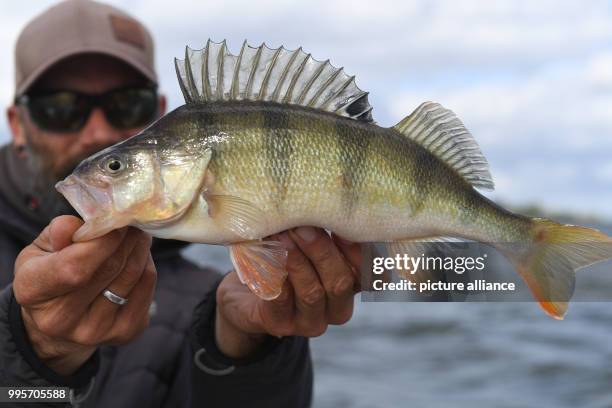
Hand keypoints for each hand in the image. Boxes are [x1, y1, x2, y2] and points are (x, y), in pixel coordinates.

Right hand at [13, 216, 156, 375]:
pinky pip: (146, 288)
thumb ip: (59, 233)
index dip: (102, 241)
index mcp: (32, 291)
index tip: (115, 220)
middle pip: (109, 268)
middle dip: (126, 238)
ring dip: (140, 249)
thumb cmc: (50, 273)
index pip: (74, 267)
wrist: (60, 320)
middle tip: (132, 220)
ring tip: (137, 235)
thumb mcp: (41, 249)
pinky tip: (139, 257)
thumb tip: (81, 224)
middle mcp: (60, 319)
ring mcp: (94, 331)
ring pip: (131, 276)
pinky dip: (146, 266)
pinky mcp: (124, 333)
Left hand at [215, 227, 362, 357]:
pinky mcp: (280, 324)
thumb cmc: (286, 257)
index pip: (374, 278)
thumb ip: (323, 228)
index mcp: (353, 286)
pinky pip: (281, 300)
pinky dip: (275, 274)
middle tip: (302, 227)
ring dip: (296, 260)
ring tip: (281, 236)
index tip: (342, 225)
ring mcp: (310, 321)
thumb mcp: (309, 242)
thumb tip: (324, 200)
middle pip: (340, 283)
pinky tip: (267, 255)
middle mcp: (337, 307)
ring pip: (312, 292)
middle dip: (321, 251)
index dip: (361, 254)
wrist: (245, 293)